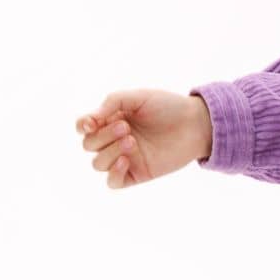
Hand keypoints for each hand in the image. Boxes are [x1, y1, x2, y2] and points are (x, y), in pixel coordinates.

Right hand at [75, 89, 212, 188]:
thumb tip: (89, 120)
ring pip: (98, 163)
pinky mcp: (137, 173)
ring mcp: (125, 157)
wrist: (197, 123)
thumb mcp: (139, 97)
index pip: (84, 126)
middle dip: (103, 136)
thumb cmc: (169, 107)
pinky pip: (112, 182)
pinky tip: (127, 160)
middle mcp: (115, 140)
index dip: (82, 125)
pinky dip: (113, 173)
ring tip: (132, 140)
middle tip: (126, 127)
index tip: (91, 123)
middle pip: (89, 145)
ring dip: (110, 151)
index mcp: (112, 119)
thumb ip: (112, 102)